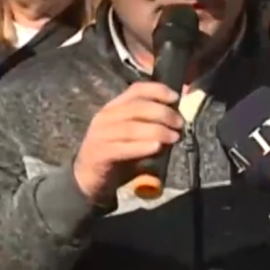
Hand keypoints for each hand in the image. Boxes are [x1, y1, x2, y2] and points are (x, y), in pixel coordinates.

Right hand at [73, 82, 182, 203]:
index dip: (158, 90)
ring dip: (157, 130)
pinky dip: (142, 147)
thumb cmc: (118, 155)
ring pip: (131, 127)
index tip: (176, 97)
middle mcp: (106, 116)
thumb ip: (152, 126)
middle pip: (137, 107)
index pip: (136, 90)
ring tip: (174, 137)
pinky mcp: (100, 153)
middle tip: (180, 124)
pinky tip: (157, 148)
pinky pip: (123, 148)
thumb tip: (178, 121)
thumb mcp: (135, 137)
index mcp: (114, 107)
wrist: (90, 179)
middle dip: (163, 113)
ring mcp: (100, 134)